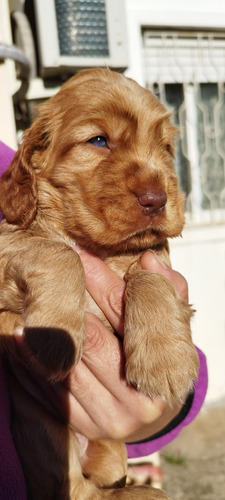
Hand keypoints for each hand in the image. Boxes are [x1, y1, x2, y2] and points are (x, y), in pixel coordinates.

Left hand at [14, 249, 189, 442]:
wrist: (153, 408)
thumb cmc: (160, 356)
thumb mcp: (174, 321)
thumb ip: (168, 288)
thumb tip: (147, 260)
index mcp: (162, 368)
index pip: (123, 312)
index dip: (98, 279)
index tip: (76, 252)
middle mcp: (138, 401)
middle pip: (91, 343)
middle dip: (66, 310)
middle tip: (43, 283)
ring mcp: (110, 418)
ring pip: (66, 371)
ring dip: (40, 343)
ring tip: (21, 316)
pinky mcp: (86, 427)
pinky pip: (50, 396)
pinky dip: (31, 370)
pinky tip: (20, 347)